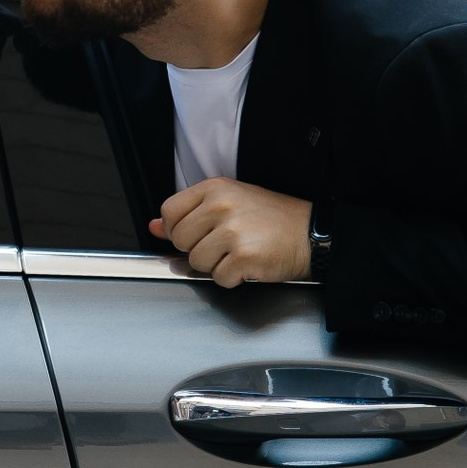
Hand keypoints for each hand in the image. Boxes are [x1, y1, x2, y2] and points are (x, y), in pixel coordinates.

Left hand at [151, 180, 311, 287]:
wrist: (311, 234)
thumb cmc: (273, 219)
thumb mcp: (231, 203)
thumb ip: (190, 213)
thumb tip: (155, 227)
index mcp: (216, 189)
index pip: (170, 211)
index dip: (177, 229)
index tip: (195, 234)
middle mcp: (221, 206)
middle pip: (180, 240)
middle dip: (198, 249)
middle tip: (225, 244)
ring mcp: (232, 232)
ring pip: (197, 262)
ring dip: (216, 265)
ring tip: (239, 252)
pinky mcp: (243, 257)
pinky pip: (219, 278)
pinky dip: (233, 278)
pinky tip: (249, 264)